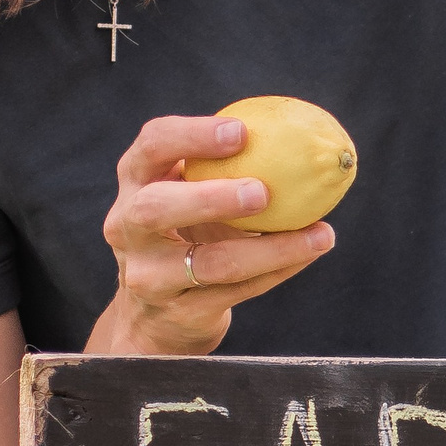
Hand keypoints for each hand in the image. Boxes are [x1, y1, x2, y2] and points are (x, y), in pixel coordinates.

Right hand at [87, 114, 334, 357]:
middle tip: (262, 192)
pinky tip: (310, 252)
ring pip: (207, 263)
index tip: (241, 131)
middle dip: (209, 197)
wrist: (156, 314)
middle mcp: (127, 227)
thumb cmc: (187, 231)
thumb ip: (225, 165)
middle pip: (155, 208)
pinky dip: (278, 270)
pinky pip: (236, 290)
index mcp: (135, 182)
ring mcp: (148, 275)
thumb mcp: (190, 193)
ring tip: (318, 235)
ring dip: (269, 249)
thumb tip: (301, 133)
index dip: (191, 135)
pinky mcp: (178, 311)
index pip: (151, 146)